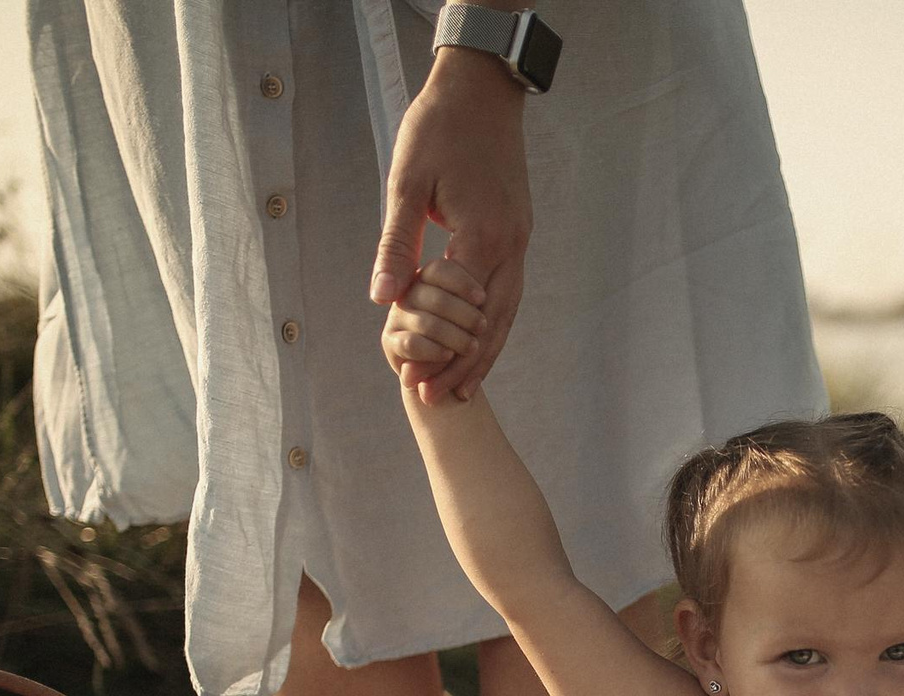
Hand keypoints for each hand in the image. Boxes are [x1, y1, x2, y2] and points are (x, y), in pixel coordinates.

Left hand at [369, 48, 530, 399]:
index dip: (437, 351)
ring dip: (485, 352)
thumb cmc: (438, 128)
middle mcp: (511, 245)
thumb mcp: (405, 182)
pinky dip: (495, 324)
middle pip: (493, 324)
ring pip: (508, 313)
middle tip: (438, 399)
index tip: (413, 382)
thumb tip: (382, 298)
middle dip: (465, 365)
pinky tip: (479, 341)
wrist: (483, 88)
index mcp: (483, 235)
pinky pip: (510, 292)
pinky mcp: (519, 232)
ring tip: (462, 385)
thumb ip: (396, 244)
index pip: (461, 312)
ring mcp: (521, 240)